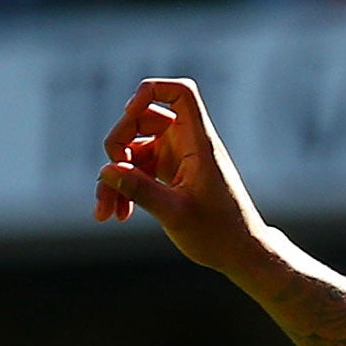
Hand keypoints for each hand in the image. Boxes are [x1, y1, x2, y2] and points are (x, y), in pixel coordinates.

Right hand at [95, 78, 269, 274]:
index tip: (130, 112)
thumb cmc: (219, 234)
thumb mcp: (175, 214)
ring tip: (105, 212)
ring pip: (134, 149)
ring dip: (116, 177)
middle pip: (143, 118)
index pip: (181, 93)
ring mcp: (177, 157)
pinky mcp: (170, 174)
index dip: (151, 91)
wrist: (240, 254)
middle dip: (118, 144)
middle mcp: (188, 144)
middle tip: (109, 177)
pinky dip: (125, 188)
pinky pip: (138, 170)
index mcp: (199, 143)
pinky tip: (118, 214)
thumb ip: (141, 191)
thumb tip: (107, 171)